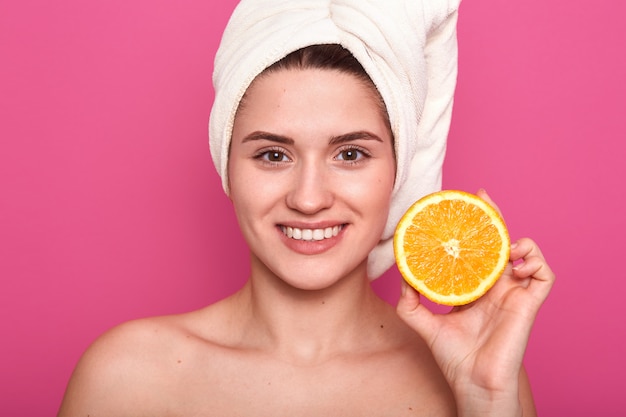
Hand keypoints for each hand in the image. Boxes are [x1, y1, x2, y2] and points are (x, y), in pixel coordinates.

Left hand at [396, 189, 554, 415]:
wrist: (472, 382)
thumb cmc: (454, 356)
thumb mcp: (424, 323)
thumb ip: (411, 301)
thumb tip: (401, 276)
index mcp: (475, 288)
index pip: (476, 251)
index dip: (473, 228)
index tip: (464, 205)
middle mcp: (496, 287)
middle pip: (499, 245)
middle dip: (493, 219)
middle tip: (481, 198)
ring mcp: (514, 294)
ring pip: (527, 255)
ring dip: (518, 241)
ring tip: (502, 241)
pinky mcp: (529, 305)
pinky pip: (543, 276)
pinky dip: (536, 262)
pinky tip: (518, 261)